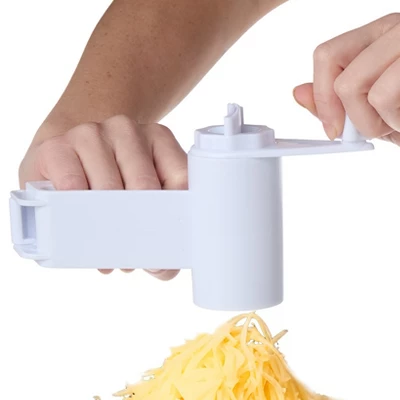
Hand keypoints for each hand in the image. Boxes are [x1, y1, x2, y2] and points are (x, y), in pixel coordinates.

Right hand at [19, 115, 186, 279]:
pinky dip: (77, 214)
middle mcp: (127, 130)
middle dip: (141, 229)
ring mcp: (91, 133)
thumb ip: (160, 222)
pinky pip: (72, 187)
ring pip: (109, 189)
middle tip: (135, 259)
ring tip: (109, 255)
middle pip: (145, 186)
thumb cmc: (108, 176)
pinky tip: (80, 227)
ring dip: (110, 228)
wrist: (66, 154)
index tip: (168, 244)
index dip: (175, 217)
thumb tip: (162, 267)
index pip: (180, 178)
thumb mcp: (140, 189)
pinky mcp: (57, 145)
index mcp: (159, 139)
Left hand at [293, 13, 399, 144]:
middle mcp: (398, 29)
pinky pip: (393, 97)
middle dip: (357, 121)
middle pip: (346, 80)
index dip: (322, 98)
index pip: (326, 55)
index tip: (332, 130)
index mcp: (378, 35)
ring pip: (373, 93)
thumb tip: (298, 93)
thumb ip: (336, 100)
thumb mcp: (376, 105)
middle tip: (380, 129)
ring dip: (385, 124)